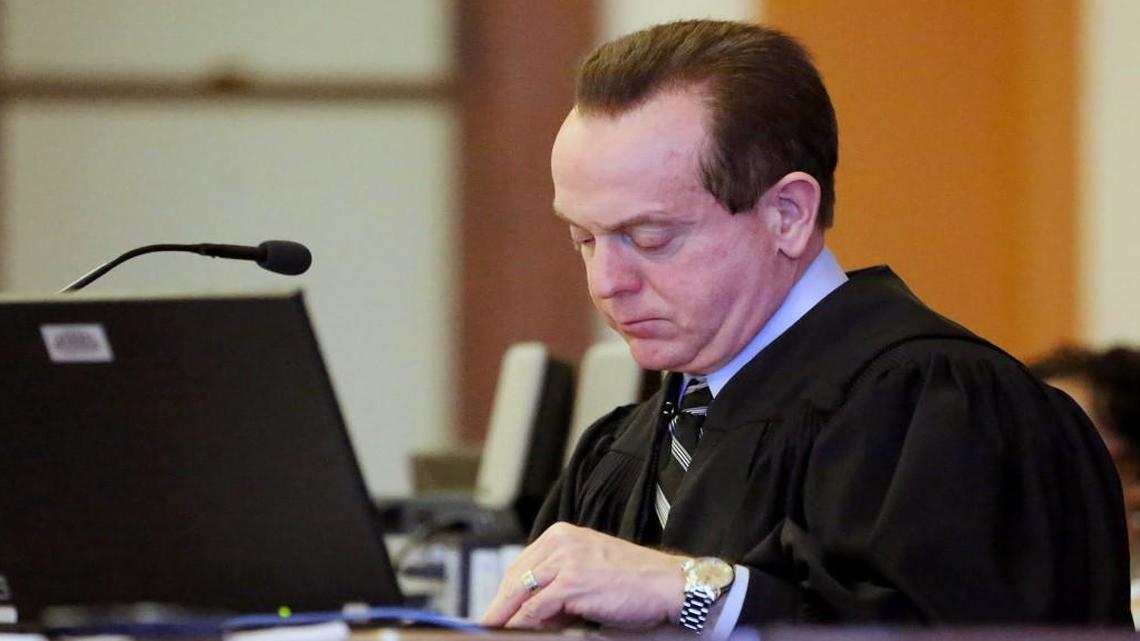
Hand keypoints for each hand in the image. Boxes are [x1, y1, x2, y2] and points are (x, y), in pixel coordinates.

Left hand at [479, 522, 688, 629]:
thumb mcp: (588, 571)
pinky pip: (535, 607)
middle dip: (499, 604)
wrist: (666, 583)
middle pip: (515, 576)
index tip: (494, 609)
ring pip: (521, 592)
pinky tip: (514, 631)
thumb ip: (559, 582)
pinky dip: (521, 622)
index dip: (504, 591)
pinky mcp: (572, 582)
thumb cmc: (634, 580)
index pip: (521, 564)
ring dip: (504, 616)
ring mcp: (566, 560)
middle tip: (486, 624)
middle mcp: (561, 542)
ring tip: (494, 630)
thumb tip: (530, 612)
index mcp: (562, 535)